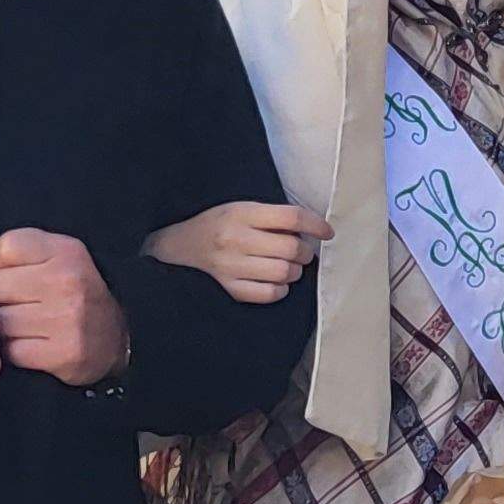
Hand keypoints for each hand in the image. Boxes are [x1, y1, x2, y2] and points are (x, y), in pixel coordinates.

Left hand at [0, 228, 129, 386]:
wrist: (118, 339)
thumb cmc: (76, 295)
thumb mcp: (60, 257)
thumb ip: (23, 251)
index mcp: (66, 251)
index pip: (4, 249)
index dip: (1, 266)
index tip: (18, 277)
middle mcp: (68, 280)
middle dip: (3, 299)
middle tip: (27, 306)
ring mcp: (67, 318)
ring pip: (1, 322)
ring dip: (9, 328)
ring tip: (32, 326)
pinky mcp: (65, 353)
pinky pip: (12, 351)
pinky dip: (18, 352)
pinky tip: (36, 346)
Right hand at [144, 202, 332, 304]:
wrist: (175, 247)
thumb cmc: (216, 225)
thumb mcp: (240, 209)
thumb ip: (272, 217)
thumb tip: (311, 230)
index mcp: (241, 212)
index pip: (291, 216)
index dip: (316, 224)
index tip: (328, 232)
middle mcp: (236, 238)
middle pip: (292, 247)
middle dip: (306, 251)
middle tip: (302, 252)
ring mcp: (231, 266)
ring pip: (285, 273)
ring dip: (295, 271)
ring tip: (288, 266)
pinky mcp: (229, 288)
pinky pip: (270, 294)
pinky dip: (281, 289)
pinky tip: (275, 282)